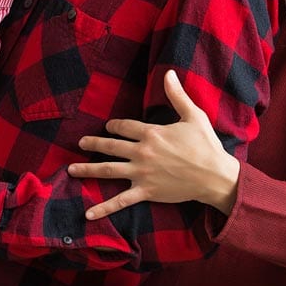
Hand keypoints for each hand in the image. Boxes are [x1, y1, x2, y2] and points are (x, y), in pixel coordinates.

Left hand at [67, 70, 240, 218]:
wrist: (214, 176)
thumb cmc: (206, 145)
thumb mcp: (193, 115)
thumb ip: (177, 95)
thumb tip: (169, 72)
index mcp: (151, 133)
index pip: (124, 127)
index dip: (114, 126)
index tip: (108, 126)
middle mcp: (142, 152)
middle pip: (110, 146)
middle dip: (93, 144)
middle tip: (81, 143)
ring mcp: (141, 173)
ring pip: (108, 170)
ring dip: (88, 169)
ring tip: (71, 169)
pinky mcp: (146, 192)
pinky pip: (120, 201)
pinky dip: (103, 208)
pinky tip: (88, 213)